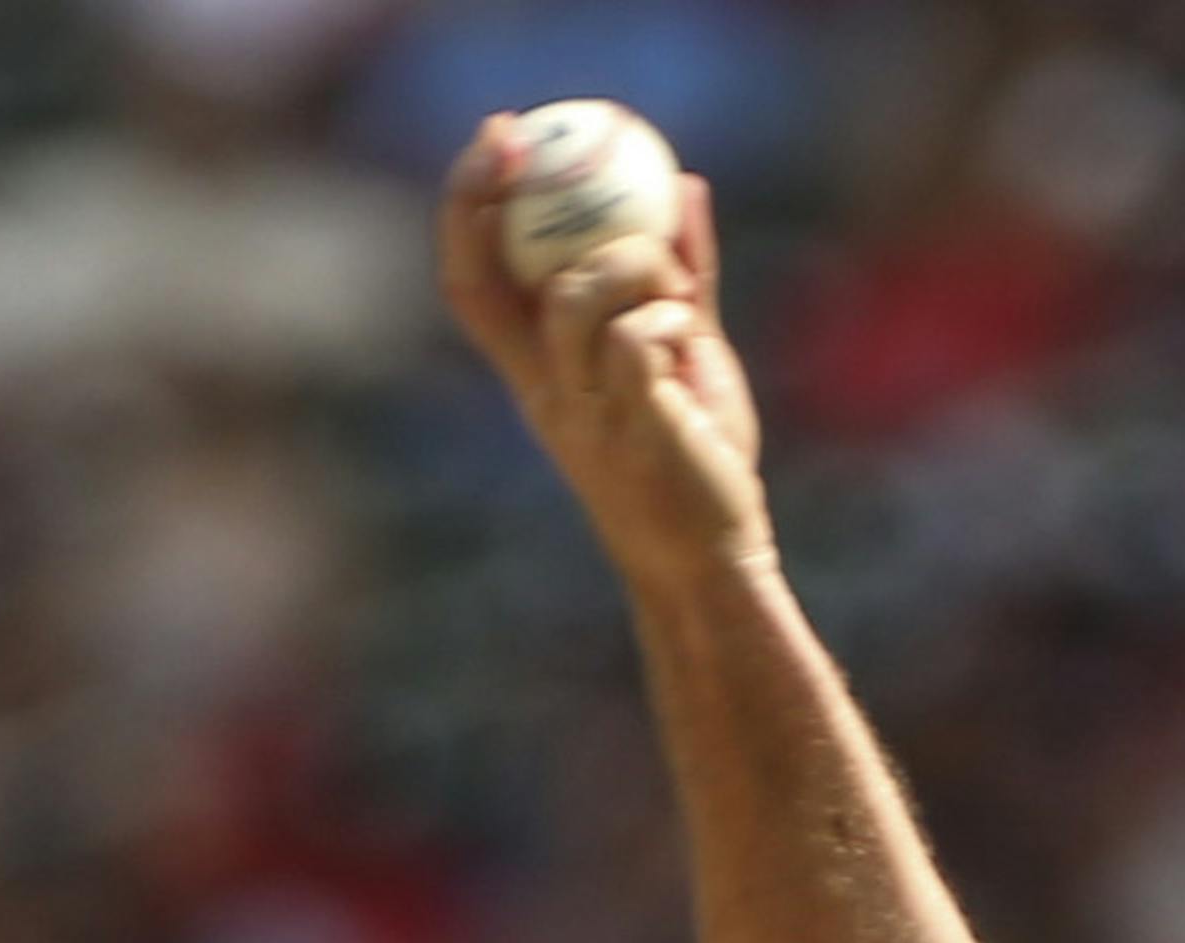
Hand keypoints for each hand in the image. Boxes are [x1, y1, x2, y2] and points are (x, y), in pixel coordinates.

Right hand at [438, 119, 772, 596]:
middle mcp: (545, 393)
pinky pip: (635, 342)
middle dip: (495, 198)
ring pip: (574, 300)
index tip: (500, 137)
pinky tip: (693, 340)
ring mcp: (584, 414)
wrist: (716, 563)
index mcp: (539, 376)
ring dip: (632, 265)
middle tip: (534, 141)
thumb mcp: (686, 354)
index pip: (472, 285)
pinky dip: (670, 321)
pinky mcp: (634, 431)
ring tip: (677, 289)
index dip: (468, 207)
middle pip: (493, 282)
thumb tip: (686, 188)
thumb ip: (683, 278)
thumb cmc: (698, 462)